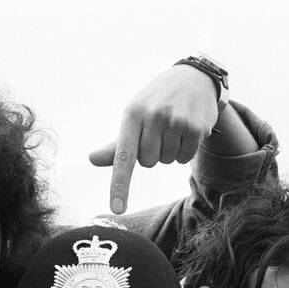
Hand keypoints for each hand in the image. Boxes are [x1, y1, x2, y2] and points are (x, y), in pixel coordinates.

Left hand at [88, 64, 220, 214]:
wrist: (193, 78)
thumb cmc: (156, 103)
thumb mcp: (134, 117)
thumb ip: (117, 145)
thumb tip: (92, 159)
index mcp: (132, 114)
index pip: (123, 157)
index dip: (120, 185)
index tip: (117, 209)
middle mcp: (153, 116)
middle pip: (147, 163)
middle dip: (153, 153)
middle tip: (159, 131)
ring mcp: (176, 121)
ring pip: (167, 161)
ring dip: (170, 152)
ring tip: (174, 128)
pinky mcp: (196, 127)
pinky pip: (185, 159)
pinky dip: (185, 151)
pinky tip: (187, 130)